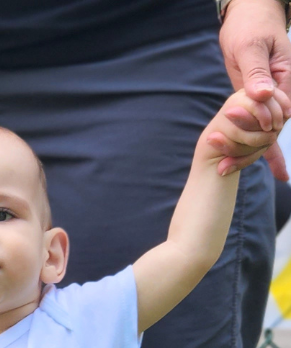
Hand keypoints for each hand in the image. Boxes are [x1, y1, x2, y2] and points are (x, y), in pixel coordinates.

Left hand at [220, 0, 290, 178]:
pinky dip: (246, 143)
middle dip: (250, 149)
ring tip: (225, 169)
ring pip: (262, 130)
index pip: (279, 112)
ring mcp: (267, 97)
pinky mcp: (253, 100)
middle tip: (226, 167)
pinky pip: (253, 124)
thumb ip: (257, 73)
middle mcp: (280, 91)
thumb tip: (263, 95)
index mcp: (285, 78)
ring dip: (245, 150)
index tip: (244, 147)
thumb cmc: (250, 25)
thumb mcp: (250, 48)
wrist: (248, 14)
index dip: (263, 132)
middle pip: (271, 127)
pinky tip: (242, 164)